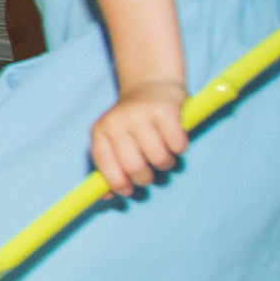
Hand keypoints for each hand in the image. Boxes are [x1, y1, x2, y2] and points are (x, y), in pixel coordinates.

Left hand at [88, 79, 188, 195]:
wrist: (150, 83)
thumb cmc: (132, 121)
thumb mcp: (112, 138)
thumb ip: (108, 166)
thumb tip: (107, 197)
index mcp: (100, 131)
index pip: (105, 165)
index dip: (118, 183)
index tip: (129, 190)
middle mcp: (118, 121)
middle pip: (134, 168)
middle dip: (145, 178)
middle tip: (150, 171)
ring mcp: (141, 114)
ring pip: (159, 159)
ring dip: (166, 164)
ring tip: (163, 153)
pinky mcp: (166, 110)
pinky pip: (178, 146)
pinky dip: (179, 149)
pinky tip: (174, 139)